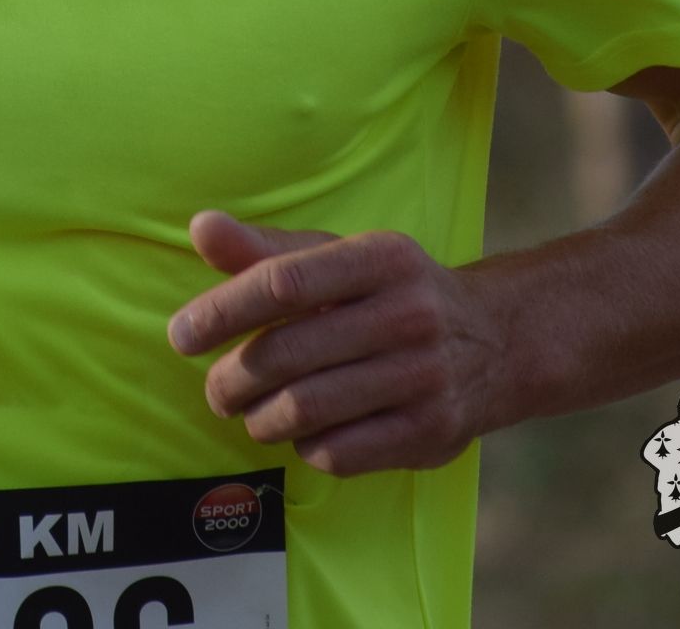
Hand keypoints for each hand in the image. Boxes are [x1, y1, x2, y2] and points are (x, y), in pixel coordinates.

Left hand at [165, 209, 508, 476]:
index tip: (182, 334)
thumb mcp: (341, 257)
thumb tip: (200, 227)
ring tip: (250, 412)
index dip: (222, 311)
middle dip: (232, 377)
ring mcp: (424, 376)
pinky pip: (339, 452)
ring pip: (306, 409)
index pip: (283, 283)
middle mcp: (409, 314)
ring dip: (260, 418)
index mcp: (382, 258)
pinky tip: (302, 433)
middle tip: (215, 388)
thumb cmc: (392, 293)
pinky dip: (305, 447)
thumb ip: (267, 249)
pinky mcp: (430, 431)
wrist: (497, 340)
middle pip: (287, 353)